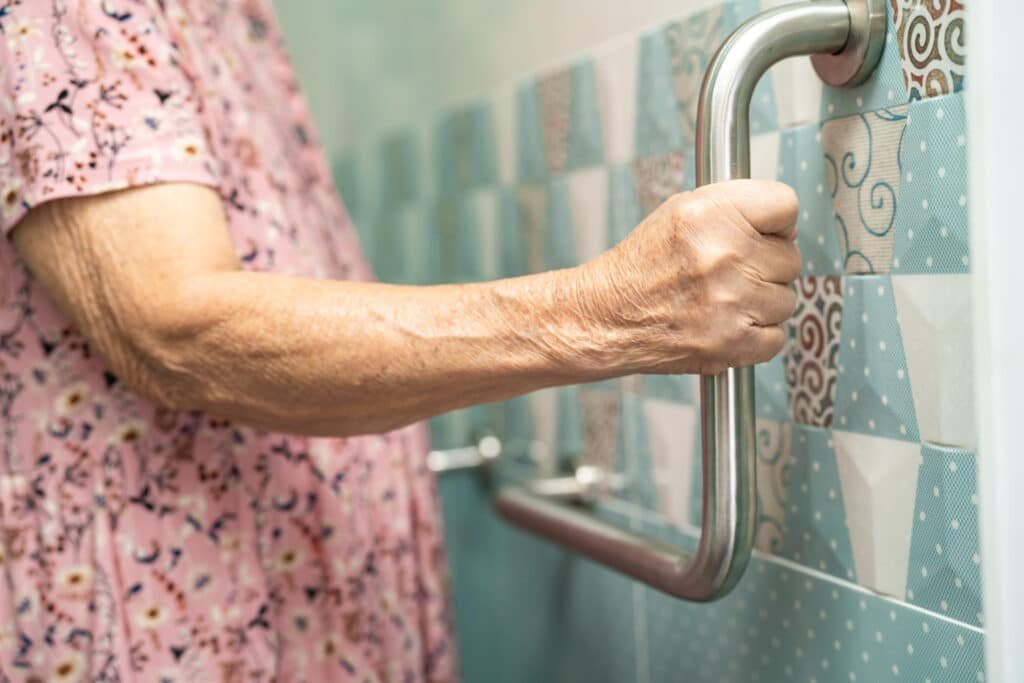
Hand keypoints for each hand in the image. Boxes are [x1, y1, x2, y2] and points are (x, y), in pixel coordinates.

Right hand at [570, 179, 800, 376]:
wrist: (606, 317)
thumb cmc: (642, 266)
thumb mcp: (680, 212)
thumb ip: (733, 209)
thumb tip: (785, 226)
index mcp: (711, 215)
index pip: (787, 206)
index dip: (777, 222)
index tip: (765, 233)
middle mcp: (724, 256)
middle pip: (791, 257)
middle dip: (766, 265)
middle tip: (731, 272)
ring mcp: (732, 302)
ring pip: (786, 299)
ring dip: (762, 302)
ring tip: (724, 299)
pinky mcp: (733, 343)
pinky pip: (776, 336)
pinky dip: (756, 335)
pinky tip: (726, 324)